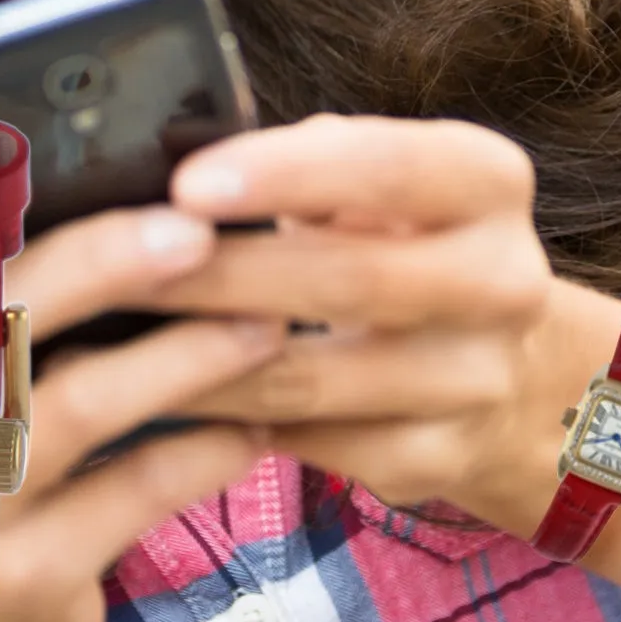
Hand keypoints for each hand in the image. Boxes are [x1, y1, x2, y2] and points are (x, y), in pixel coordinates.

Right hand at [0, 205, 286, 621]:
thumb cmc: (2, 504)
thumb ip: (24, 338)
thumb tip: (151, 233)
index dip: (59, 238)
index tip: (155, 203)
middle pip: (2, 322)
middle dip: (104, 265)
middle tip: (198, 235)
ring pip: (76, 406)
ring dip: (181, 360)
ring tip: (265, 330)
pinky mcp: (16, 580)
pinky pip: (126, 493)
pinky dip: (199, 455)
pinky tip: (252, 432)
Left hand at [150, 113, 555, 529]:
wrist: (511, 370)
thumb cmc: (405, 247)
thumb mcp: (381, 186)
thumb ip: (308, 162)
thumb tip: (182, 163)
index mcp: (489, 184)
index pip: (392, 168)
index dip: (286, 174)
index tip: (186, 184)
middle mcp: (505, 282)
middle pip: (350, 281)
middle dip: (220, 275)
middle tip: (117, 270)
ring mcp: (477, 381)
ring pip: (314, 379)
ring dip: (198, 362)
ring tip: (108, 343)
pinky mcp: (439, 458)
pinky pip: (310, 445)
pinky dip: (225, 423)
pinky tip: (161, 402)